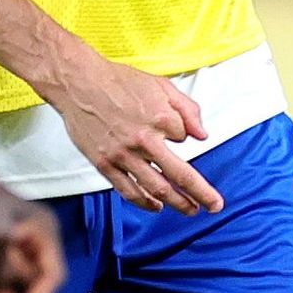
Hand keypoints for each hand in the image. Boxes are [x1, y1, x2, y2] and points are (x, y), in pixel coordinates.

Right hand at [49, 39, 220, 212]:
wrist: (78, 83)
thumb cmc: (119, 81)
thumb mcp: (162, 86)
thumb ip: (188, 110)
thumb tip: (202, 135)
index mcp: (161, 118)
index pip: (185, 138)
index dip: (184, 135)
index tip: (176, 132)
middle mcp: (144, 140)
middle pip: (180, 175)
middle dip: (202, 194)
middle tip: (214, 206)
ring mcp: (123, 155)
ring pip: (156, 188)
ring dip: (178, 203)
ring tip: (192, 210)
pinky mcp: (104, 164)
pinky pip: (128, 190)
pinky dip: (145, 202)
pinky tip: (157, 207)